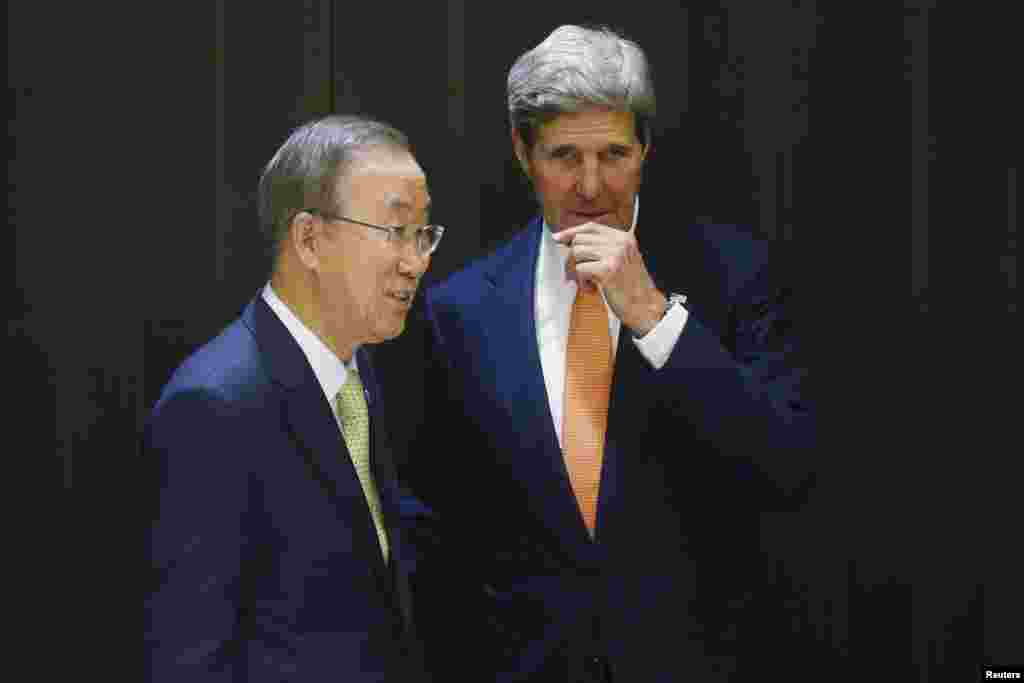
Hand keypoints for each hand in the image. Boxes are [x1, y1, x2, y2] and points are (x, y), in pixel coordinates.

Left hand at [552, 222, 666, 336]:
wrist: (645, 308)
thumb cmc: (631, 288)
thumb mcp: (621, 260)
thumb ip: (602, 249)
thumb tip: (569, 242)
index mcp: (624, 238)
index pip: (591, 227)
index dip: (572, 232)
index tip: (558, 238)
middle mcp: (620, 242)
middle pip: (580, 240)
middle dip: (573, 257)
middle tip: (578, 274)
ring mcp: (614, 255)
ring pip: (576, 253)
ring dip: (576, 271)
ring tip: (588, 283)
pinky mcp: (607, 270)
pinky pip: (579, 269)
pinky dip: (581, 282)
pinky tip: (591, 289)